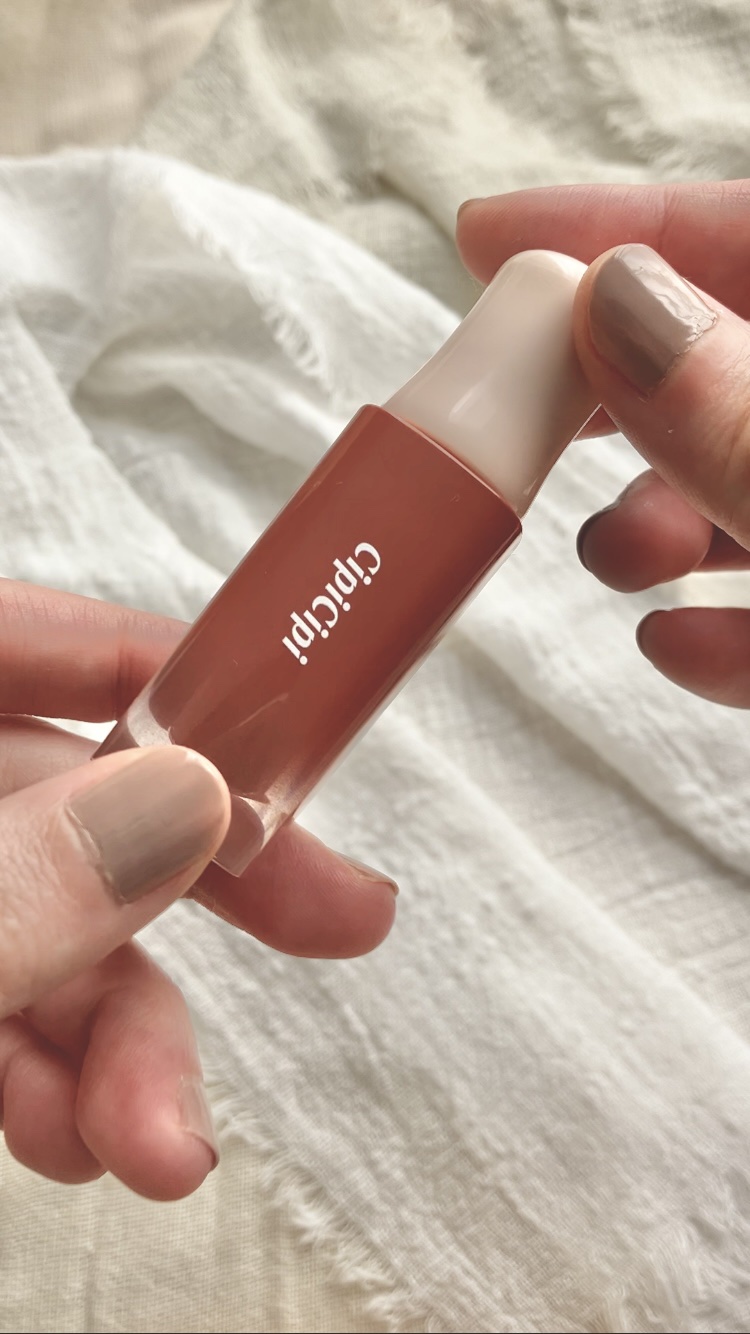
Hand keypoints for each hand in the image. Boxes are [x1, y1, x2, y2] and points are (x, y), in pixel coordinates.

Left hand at [0, 580, 395, 1198]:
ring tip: (163, 1143)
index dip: (169, 666)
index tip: (290, 716)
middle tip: (347, 919)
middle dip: (212, 878)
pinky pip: (11, 1006)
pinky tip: (82, 1138)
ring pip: (59, 925)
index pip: (34, 642)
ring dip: (129, 1036)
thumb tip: (189, 804)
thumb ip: (17, 882)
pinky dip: (58, 1079)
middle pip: (85, 798)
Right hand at [458, 180, 749, 706]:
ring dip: (663, 520)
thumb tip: (618, 306)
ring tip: (617, 559)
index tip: (488, 240)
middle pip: (724, 360)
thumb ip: (744, 420)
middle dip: (617, 392)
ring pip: (743, 482)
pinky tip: (674, 642)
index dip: (623, 228)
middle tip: (516, 415)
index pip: (749, 236)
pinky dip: (725, 624)